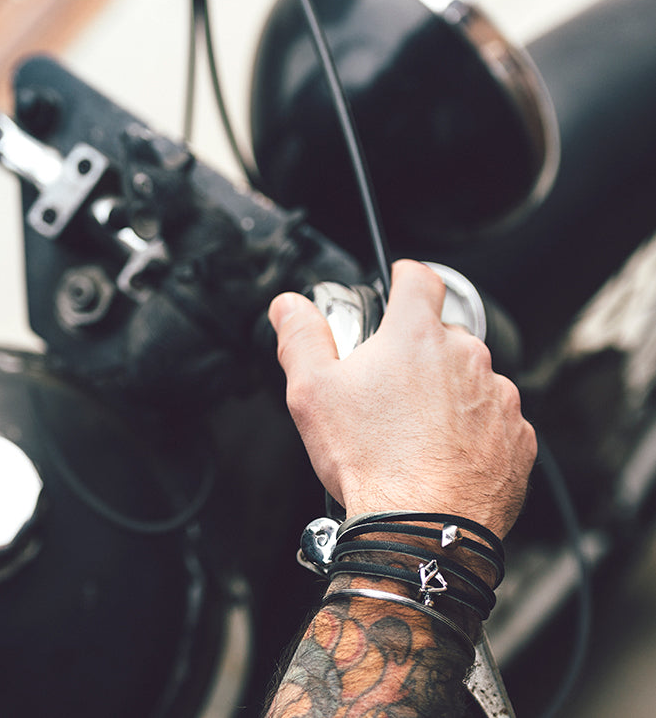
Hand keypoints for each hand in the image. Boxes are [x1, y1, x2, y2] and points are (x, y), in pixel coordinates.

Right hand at [268, 259, 535, 538]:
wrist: (422, 531)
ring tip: (413, 434)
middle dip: (416, 354)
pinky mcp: (519, 439)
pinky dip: (472, 432)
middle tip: (385, 391)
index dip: (404, 277)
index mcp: (416, 336)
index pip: (419, 279)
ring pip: (469, 380)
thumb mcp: (310, 392)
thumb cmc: (370, 462)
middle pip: (441, 336)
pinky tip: (442, 457)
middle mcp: (466, 358)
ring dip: (447, 394)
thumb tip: (289, 306)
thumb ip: (300, 337)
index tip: (398, 285)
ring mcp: (499, 399)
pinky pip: (493, 422)